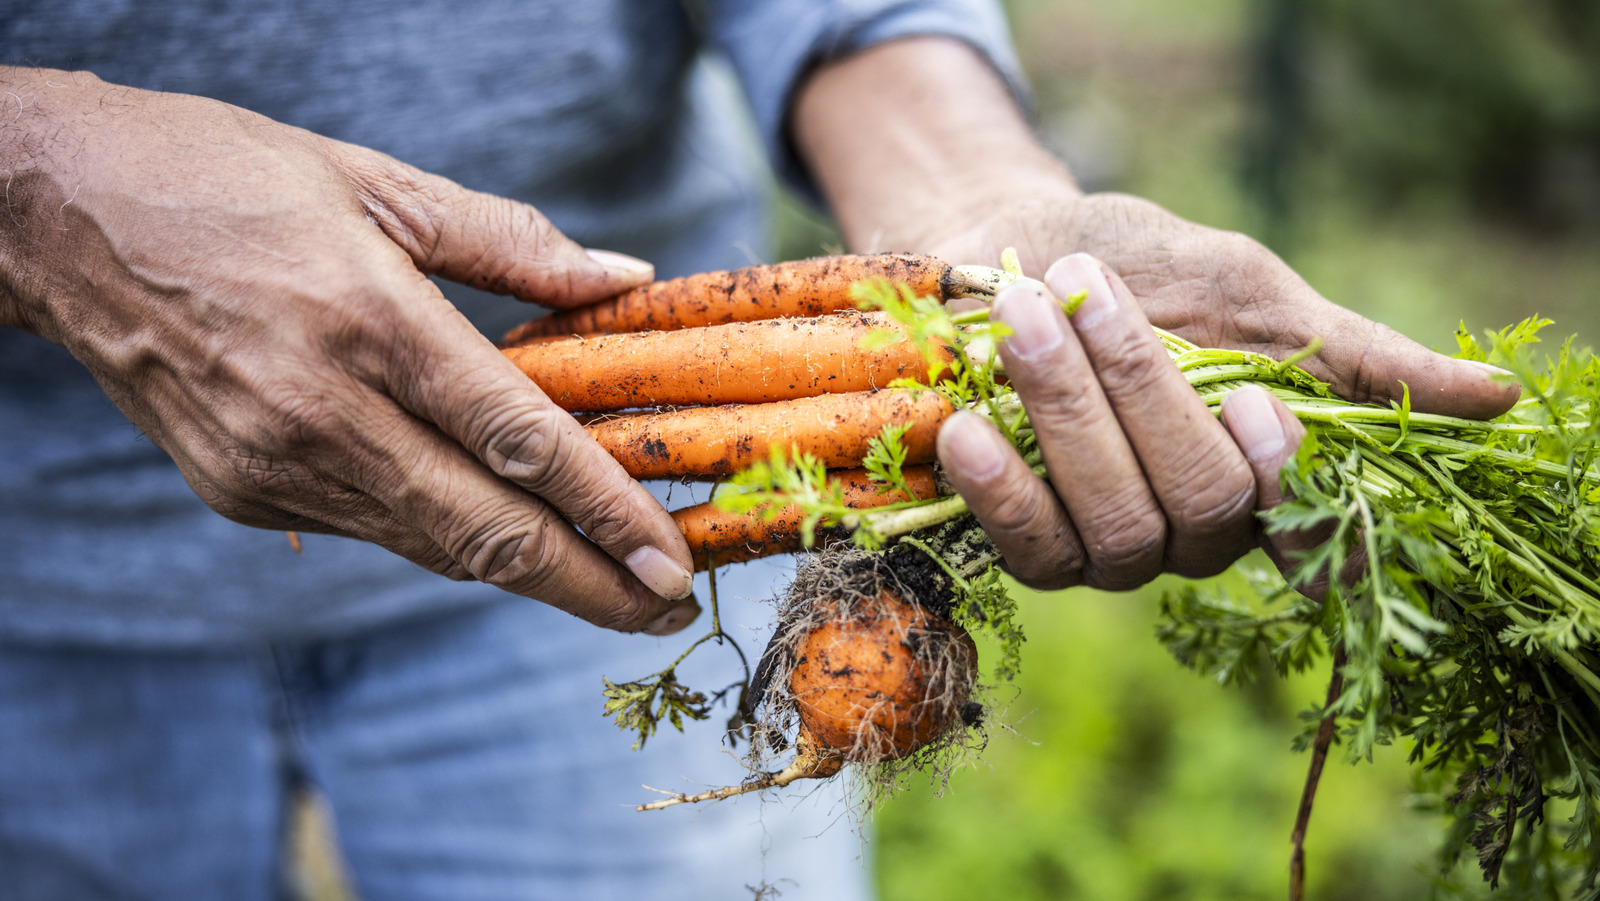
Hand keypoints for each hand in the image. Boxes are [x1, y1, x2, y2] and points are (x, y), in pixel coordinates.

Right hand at [0, 70, 698, 632]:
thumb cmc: (224, 179)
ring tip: (609, 587)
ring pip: (433, 547)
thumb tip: (622, 281)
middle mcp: (322, 410)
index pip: (519, 442)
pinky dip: (448, 538)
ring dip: (528, 576)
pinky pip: (376, 529)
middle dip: (589, 587)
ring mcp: (275, 462)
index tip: (673, 562)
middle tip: (667, 614)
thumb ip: (510, 243)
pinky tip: (502, 534)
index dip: (607, 513)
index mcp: (369, 319)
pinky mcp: (241, 490)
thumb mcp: (377, 183)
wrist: (56, 218)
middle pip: (486, 532)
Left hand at [920, 191, 1517, 590]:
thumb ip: (1346, 353)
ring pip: (1117, 528)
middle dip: (1144, 396)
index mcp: (1262, 471)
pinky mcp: (1028, 548)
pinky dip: (1000, 490)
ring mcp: (1110, 549)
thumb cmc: (1134, 266)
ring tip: (1023, 322)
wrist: (999, 251)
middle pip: (1202, 508)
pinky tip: (969, 431)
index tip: (1252, 399)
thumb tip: (1495, 397)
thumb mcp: (1245, 288)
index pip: (1309, 527)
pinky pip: (1027, 549)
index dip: (1285, 477)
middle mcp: (1194, 529)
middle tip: (1088, 293)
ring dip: (1067, 419)